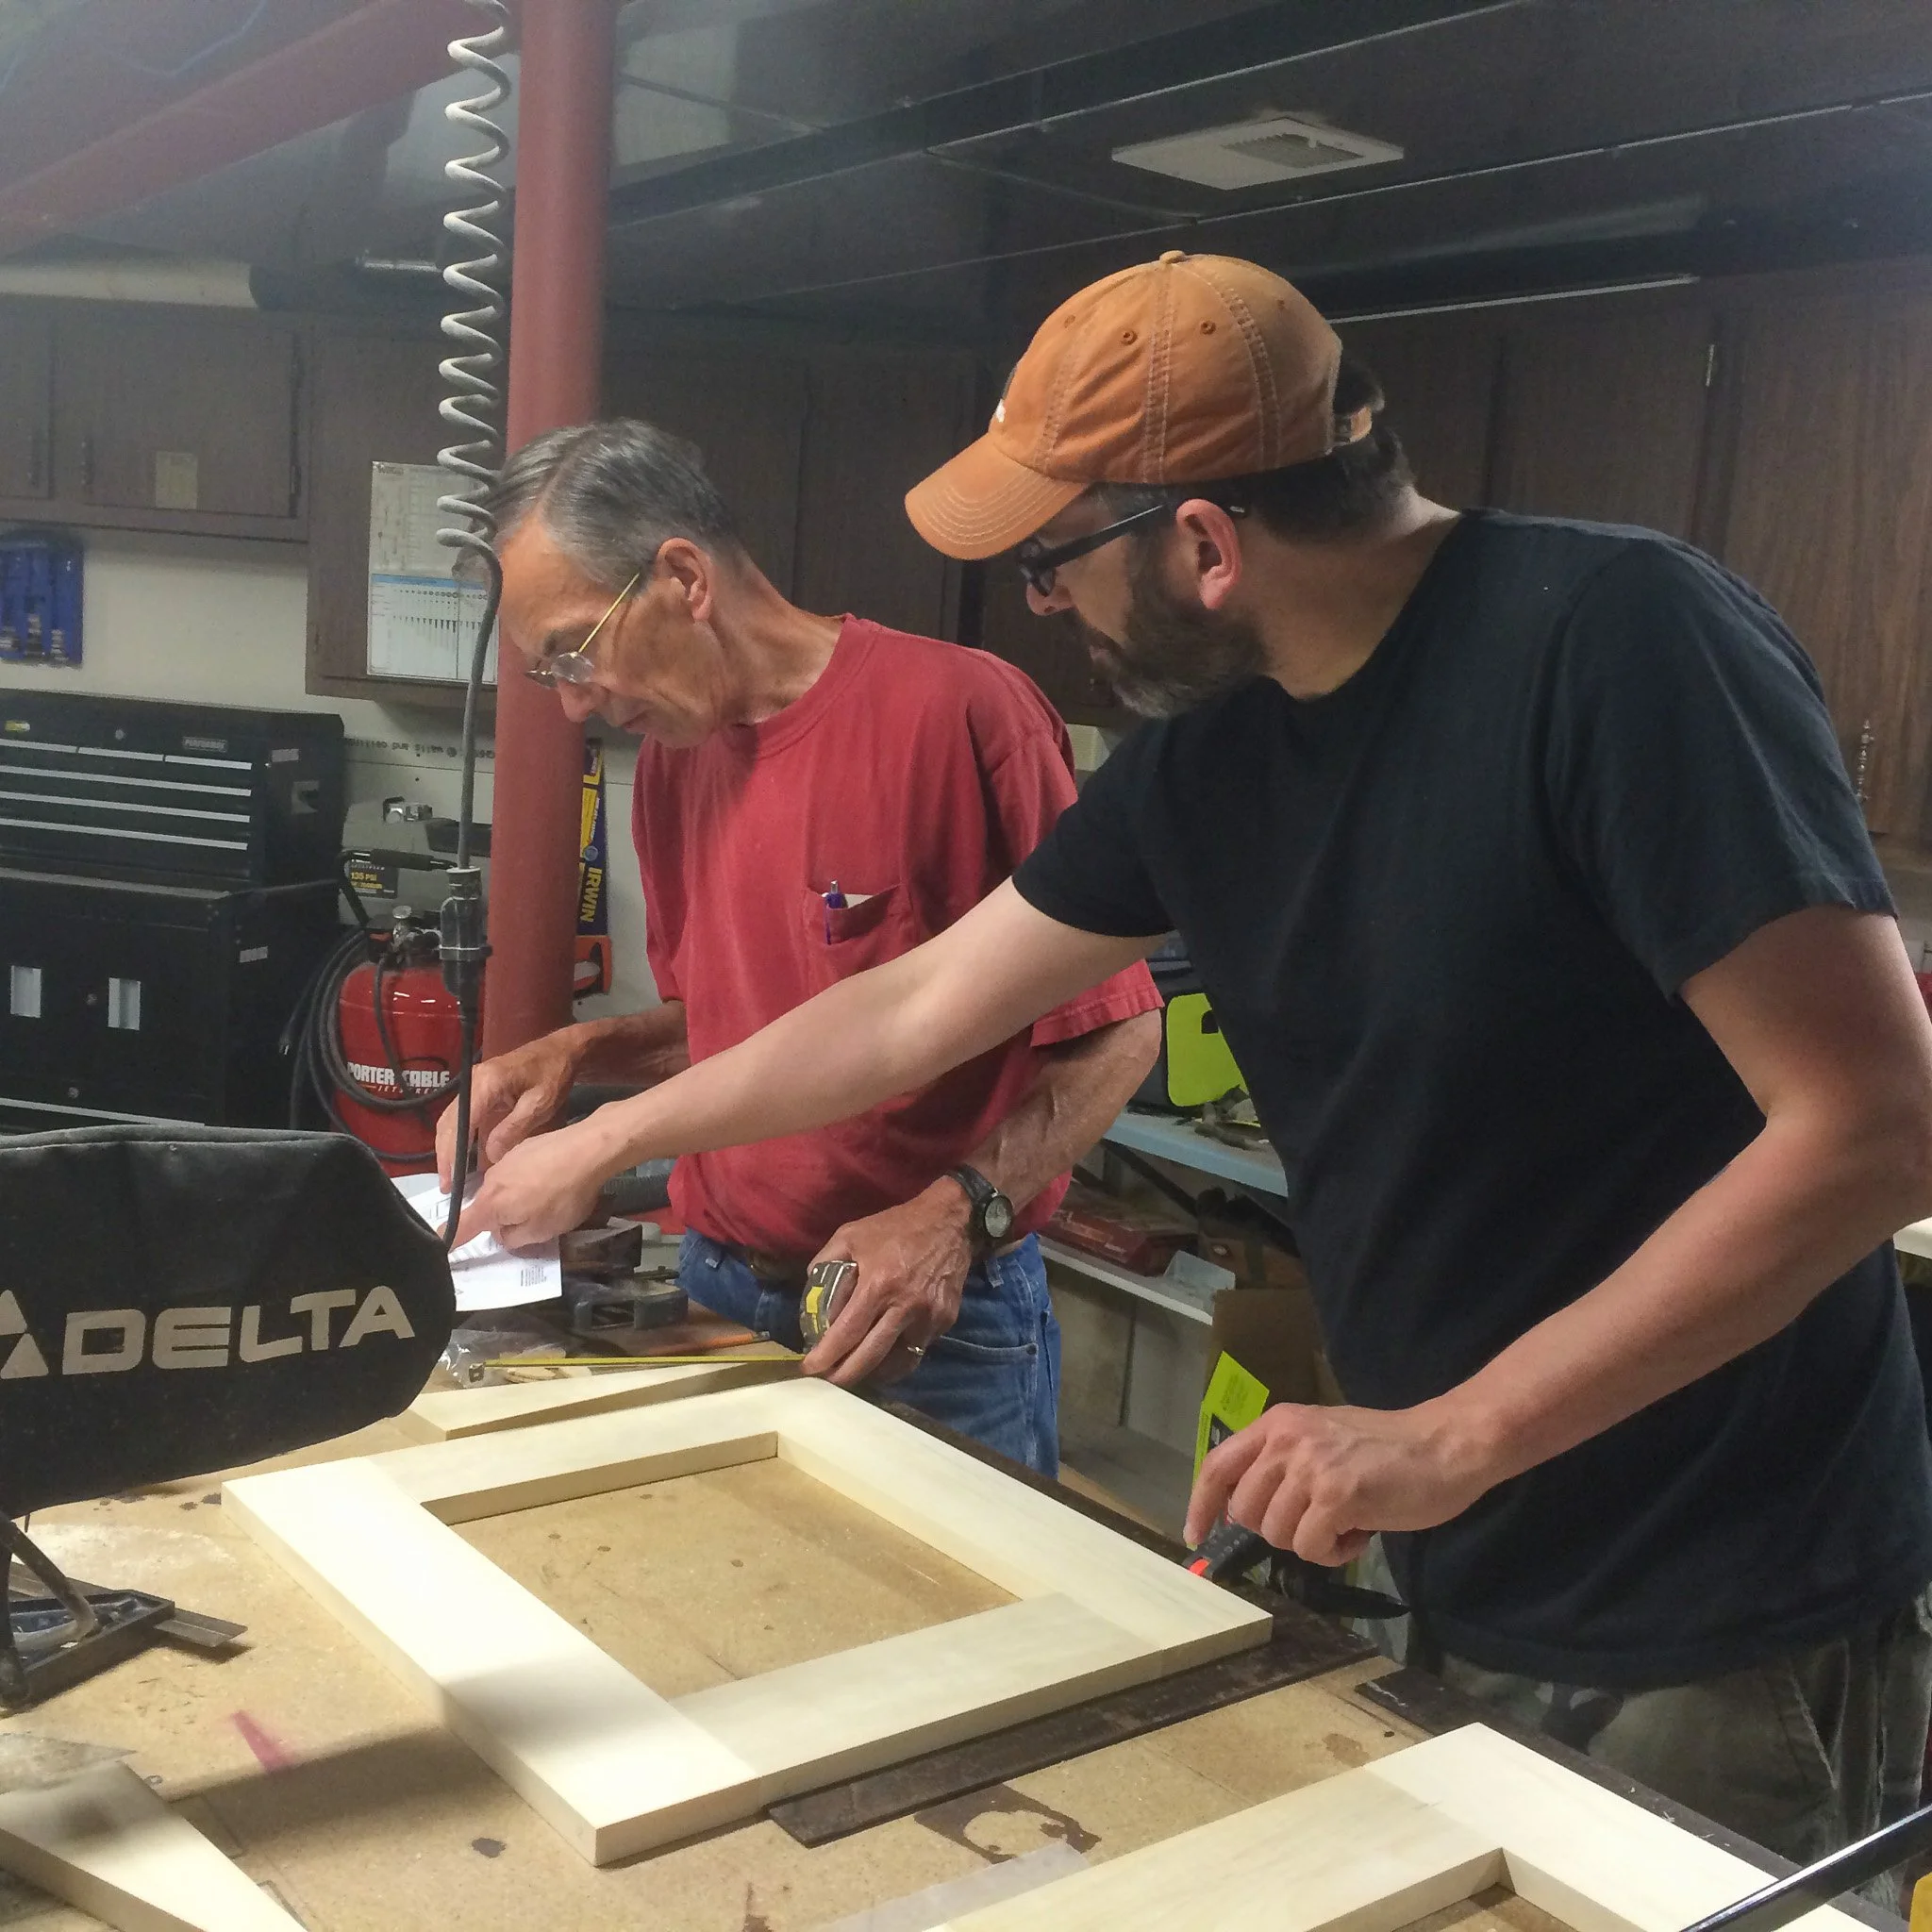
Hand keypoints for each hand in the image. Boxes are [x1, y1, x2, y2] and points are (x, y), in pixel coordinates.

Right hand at [435, 1034, 578, 1189]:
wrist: (561, 1049)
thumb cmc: (554, 1074)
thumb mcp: (539, 1104)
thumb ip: (514, 1129)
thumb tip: (489, 1156)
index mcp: (487, 1082)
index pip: (461, 1121)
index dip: (453, 1152)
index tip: (452, 1178)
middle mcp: (473, 1080)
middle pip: (448, 1121)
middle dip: (445, 1154)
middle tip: (447, 1185)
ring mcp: (473, 1082)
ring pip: (450, 1119)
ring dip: (447, 1147)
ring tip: (450, 1176)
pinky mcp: (478, 1088)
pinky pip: (459, 1114)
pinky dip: (456, 1136)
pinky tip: (459, 1155)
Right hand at [451, 1116, 612, 1248]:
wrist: (588, 1148)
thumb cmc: (563, 1195)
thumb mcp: (540, 1231)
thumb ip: (513, 1238)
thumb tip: (500, 1233)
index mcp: (491, 1203)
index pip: (462, 1226)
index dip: (452, 1239)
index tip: (444, 1246)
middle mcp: (491, 1179)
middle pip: (486, 1207)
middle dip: (500, 1219)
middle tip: (527, 1226)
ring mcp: (507, 1159)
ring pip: (504, 1188)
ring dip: (516, 1199)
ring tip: (546, 1201)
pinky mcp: (524, 1146)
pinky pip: (518, 1172)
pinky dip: (528, 1181)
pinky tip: (551, 1181)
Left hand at [804, 1180, 975, 1386]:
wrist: (951, 1222)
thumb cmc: (896, 1227)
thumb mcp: (851, 1234)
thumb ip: (826, 1263)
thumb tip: (812, 1295)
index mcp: (879, 1284)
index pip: (847, 1332)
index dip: (826, 1355)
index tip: (810, 1369)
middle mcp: (905, 1306)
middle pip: (871, 1357)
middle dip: (846, 1375)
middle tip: (829, 1381)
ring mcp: (929, 1317)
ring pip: (899, 1362)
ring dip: (874, 1372)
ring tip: (857, 1371)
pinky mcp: (945, 1320)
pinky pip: (918, 1348)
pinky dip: (899, 1356)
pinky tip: (886, 1353)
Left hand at [1183, 1399, 1499, 1565]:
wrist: (1445, 1444)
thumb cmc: (1388, 1448)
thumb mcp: (1323, 1439)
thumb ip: (1285, 1464)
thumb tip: (1250, 1510)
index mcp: (1279, 1423)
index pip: (1219, 1466)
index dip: (1201, 1504)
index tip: (1195, 1534)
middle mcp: (1286, 1440)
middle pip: (1246, 1511)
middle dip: (1277, 1530)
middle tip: (1317, 1523)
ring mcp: (1310, 1466)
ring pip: (1277, 1534)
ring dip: (1311, 1542)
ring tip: (1346, 1522)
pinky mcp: (1336, 1495)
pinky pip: (1310, 1548)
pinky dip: (1335, 1553)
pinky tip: (1360, 1532)